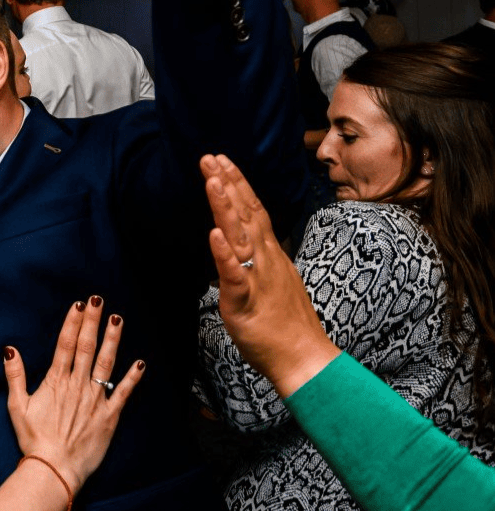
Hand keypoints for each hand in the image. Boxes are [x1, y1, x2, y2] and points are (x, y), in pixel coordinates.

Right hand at [2, 296, 143, 496]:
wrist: (54, 468)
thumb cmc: (34, 439)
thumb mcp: (17, 406)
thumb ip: (15, 375)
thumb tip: (9, 349)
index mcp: (56, 381)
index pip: (65, 344)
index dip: (72, 322)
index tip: (78, 305)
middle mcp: (78, 385)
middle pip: (86, 346)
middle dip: (93, 321)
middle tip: (98, 300)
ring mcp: (95, 400)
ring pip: (106, 363)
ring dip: (112, 339)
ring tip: (117, 319)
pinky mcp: (109, 416)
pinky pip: (123, 393)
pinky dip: (132, 377)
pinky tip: (140, 363)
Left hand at [200, 154, 340, 396]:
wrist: (305, 359)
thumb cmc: (287, 325)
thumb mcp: (272, 282)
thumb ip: (257, 261)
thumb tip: (240, 247)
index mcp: (269, 255)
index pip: (253, 211)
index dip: (237, 185)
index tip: (222, 161)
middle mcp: (265, 259)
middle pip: (245, 214)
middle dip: (227, 183)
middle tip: (209, 156)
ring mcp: (257, 278)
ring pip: (239, 236)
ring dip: (225, 206)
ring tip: (211, 179)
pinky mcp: (245, 301)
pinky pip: (233, 274)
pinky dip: (223, 253)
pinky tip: (213, 234)